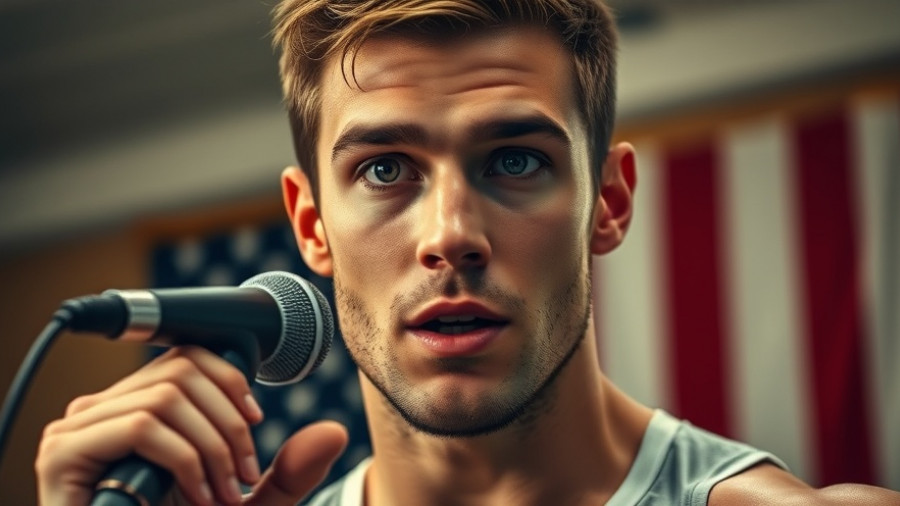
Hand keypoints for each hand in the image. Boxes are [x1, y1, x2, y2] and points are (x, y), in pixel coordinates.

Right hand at [35, 346, 345, 504]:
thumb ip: (286, 474)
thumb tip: (335, 432)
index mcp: (135, 410)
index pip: (189, 355)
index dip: (232, 377)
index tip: (256, 421)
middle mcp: (101, 411)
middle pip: (183, 368)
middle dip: (229, 421)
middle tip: (241, 475)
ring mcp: (76, 430)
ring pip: (167, 396)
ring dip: (211, 447)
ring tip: (220, 494)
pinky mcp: (63, 454)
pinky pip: (142, 426)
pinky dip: (184, 459)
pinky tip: (196, 497)